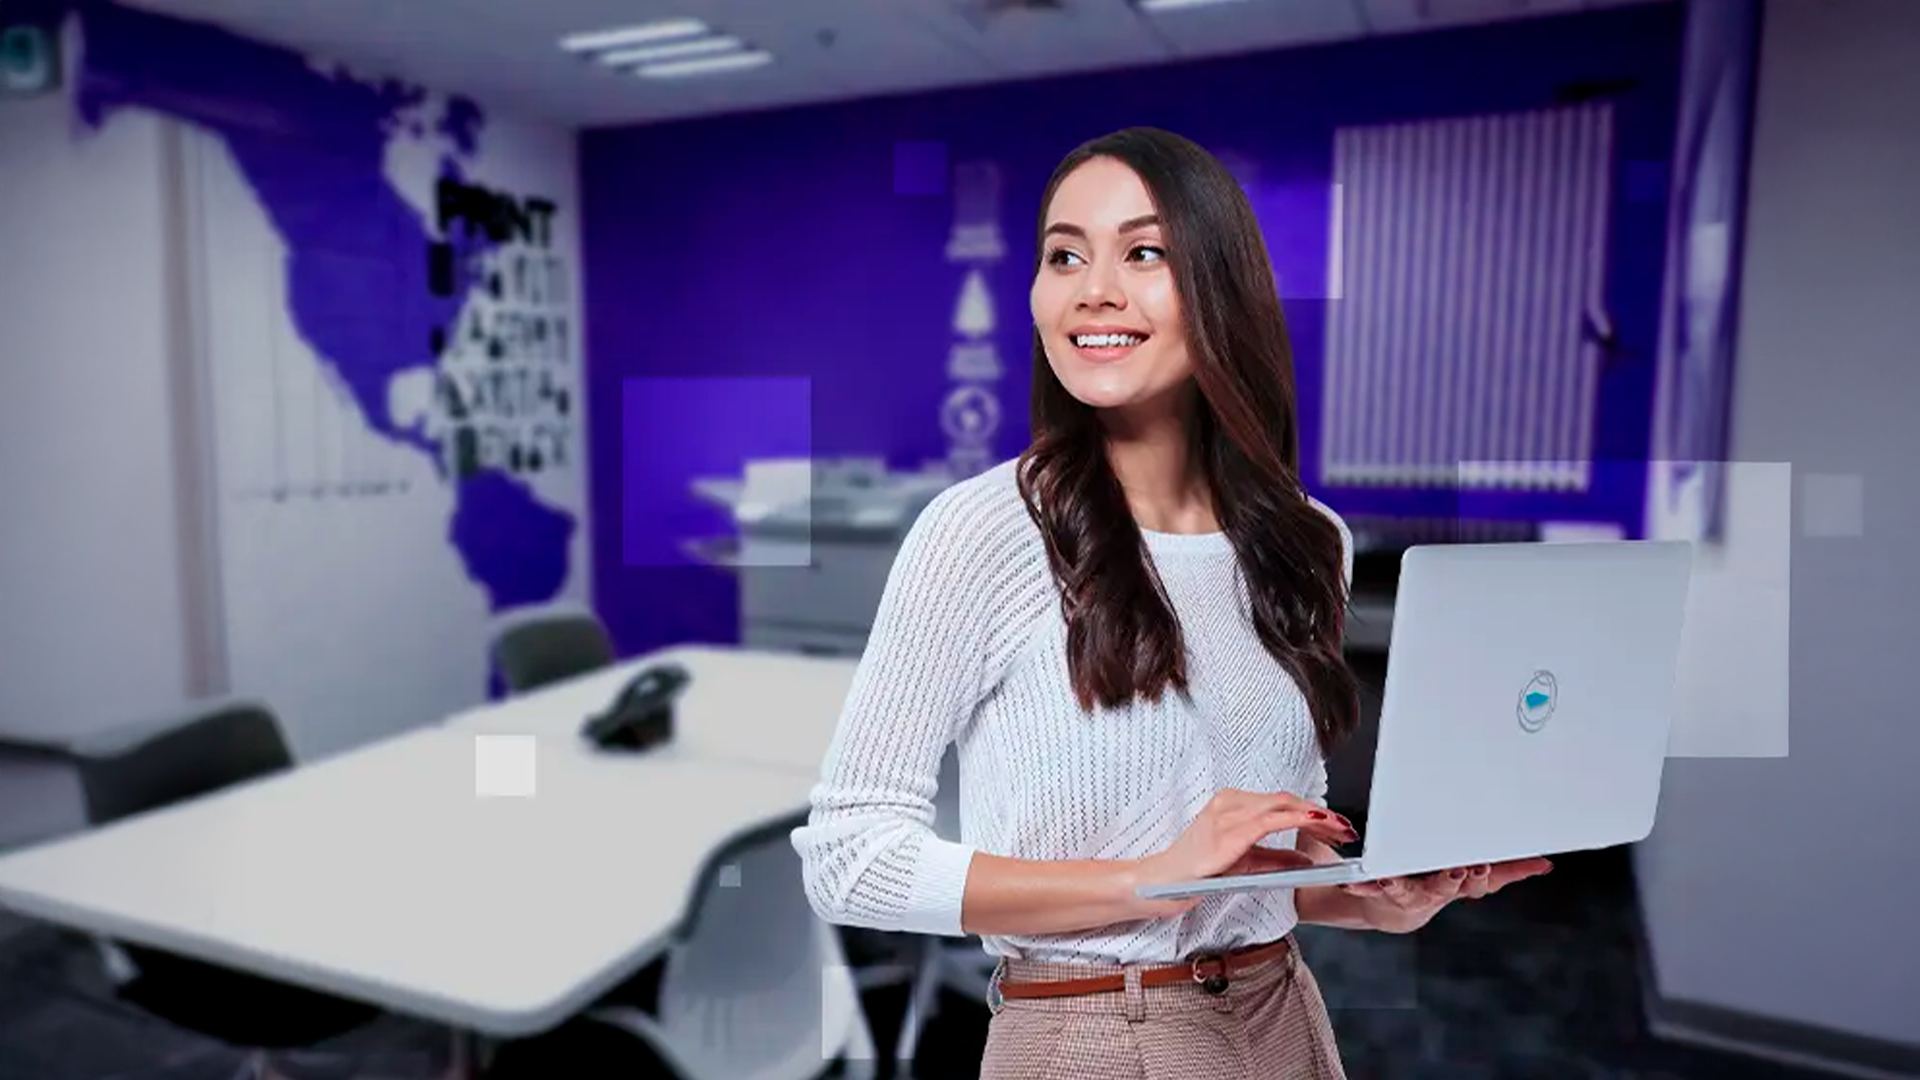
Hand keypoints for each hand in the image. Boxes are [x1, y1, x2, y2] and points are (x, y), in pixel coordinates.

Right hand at [1130, 789, 1356, 918]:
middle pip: (1286, 800)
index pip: (1280, 802)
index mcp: (1231, 803)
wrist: (1163, 883)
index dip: (1312, 812)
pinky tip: (1317, 824)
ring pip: (1283, 805)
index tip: (1336, 825)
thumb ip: (1275, 859)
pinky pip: (1270, 821)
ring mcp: (1227, 813)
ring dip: (1317, 816)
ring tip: (1340, 829)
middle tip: (1346, 828)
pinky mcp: (1228, 831)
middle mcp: (1230, 801)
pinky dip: (1298, 819)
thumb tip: (1305, 860)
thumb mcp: (1244, 863)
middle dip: (1321, 814)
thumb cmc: (1197, 872)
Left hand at [1339, 857, 1552, 933]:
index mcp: (1459, 882)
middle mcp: (1435, 892)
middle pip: (1447, 887)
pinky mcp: (1379, 891)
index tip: (1483, 864)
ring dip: (1402, 884)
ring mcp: (1407, 894)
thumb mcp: (1475, 877)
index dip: (1481, 875)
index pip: (1478, 881)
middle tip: (1457, 868)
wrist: (1388, 909)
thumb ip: (1508, 870)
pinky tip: (1355, 879)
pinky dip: (1363, 884)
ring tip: (1395, 878)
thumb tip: (1544, 864)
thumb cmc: (1431, 885)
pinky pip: (1370, 887)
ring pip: (1407, 889)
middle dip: (1452, 878)